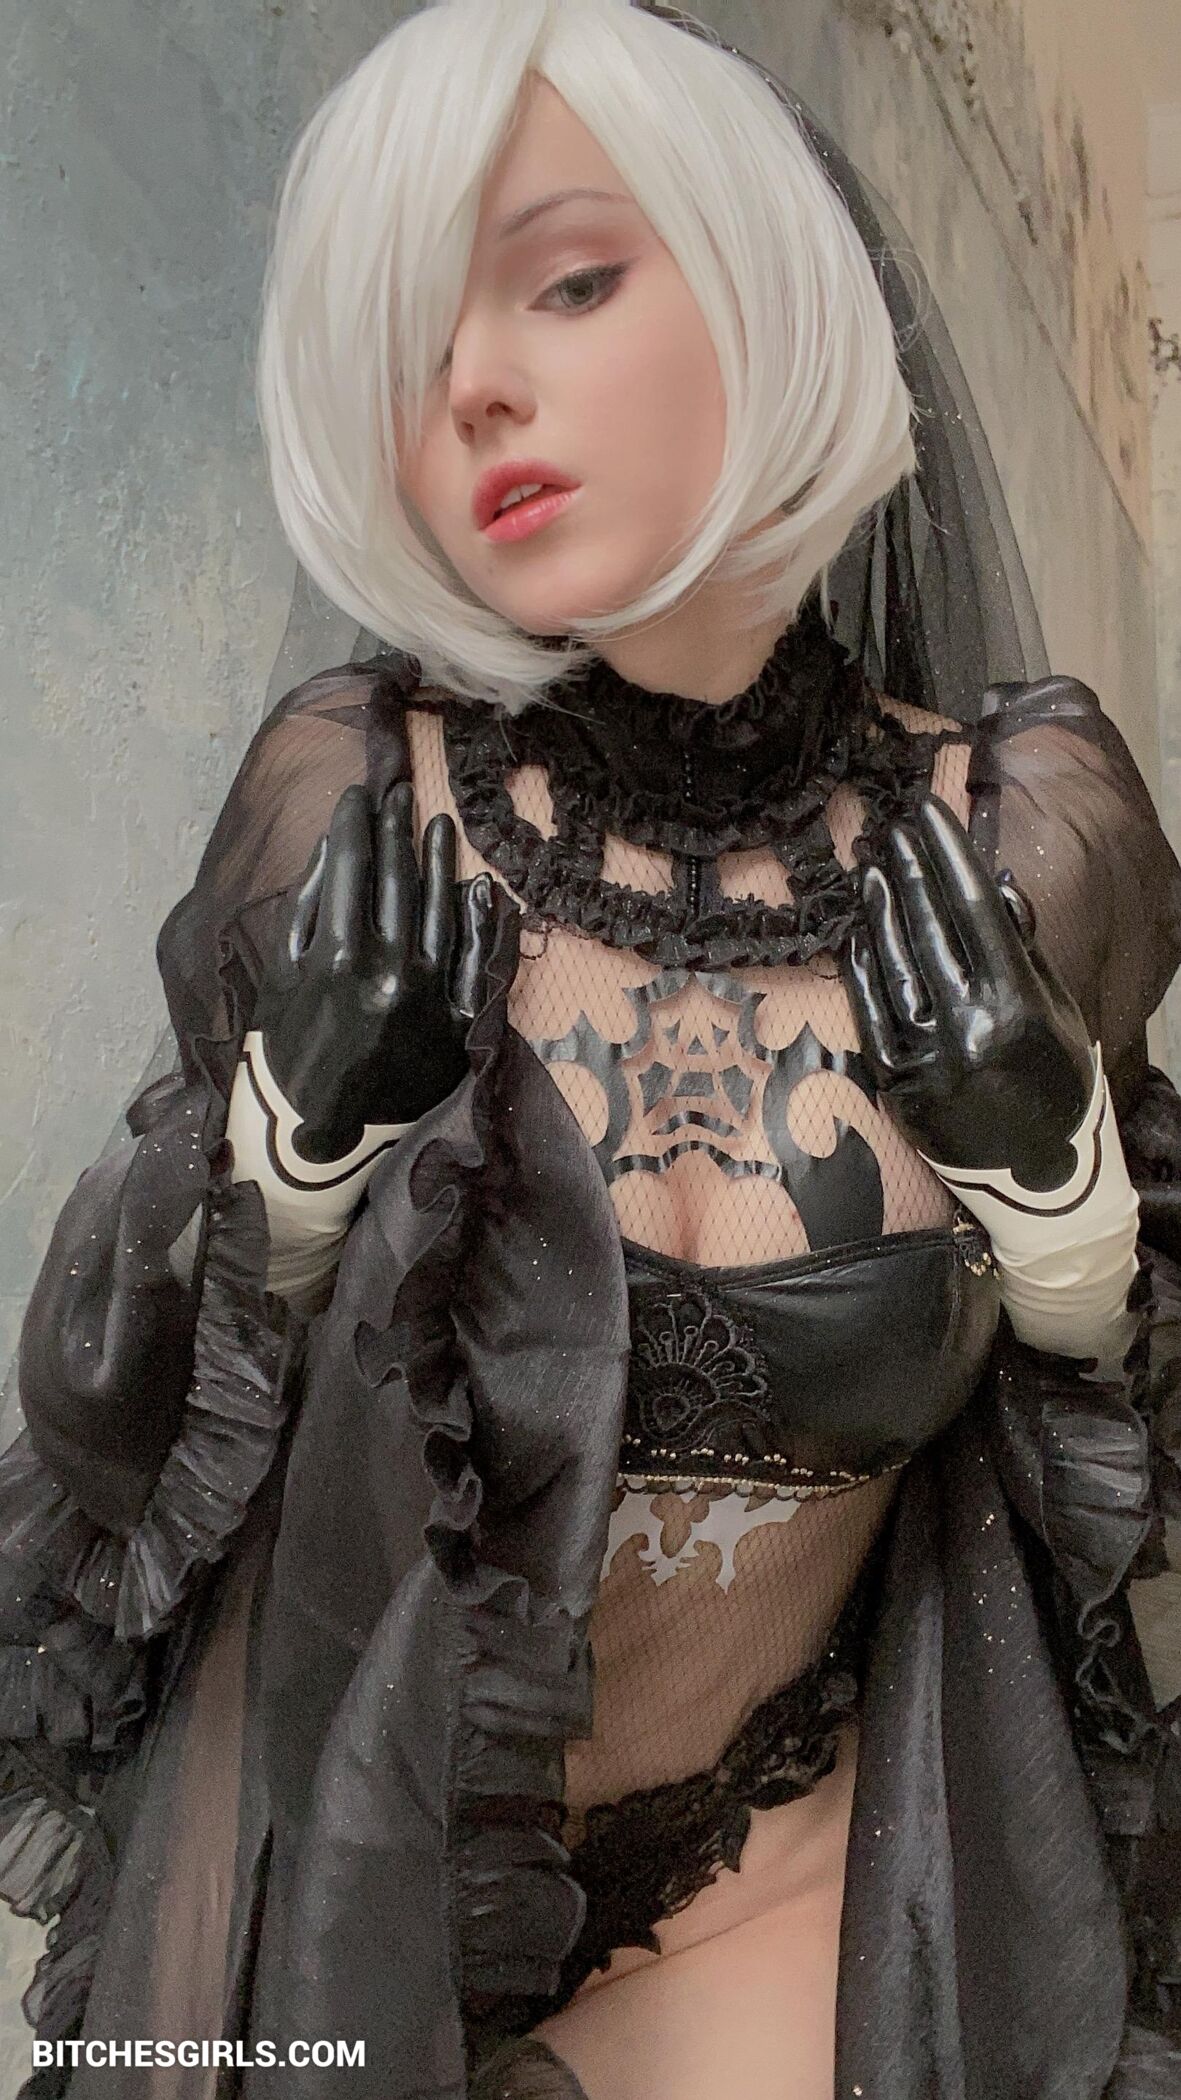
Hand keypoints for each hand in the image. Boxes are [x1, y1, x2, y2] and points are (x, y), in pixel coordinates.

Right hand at [249, 779, 503, 1163]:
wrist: (320, 1145)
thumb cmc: (285, 1059)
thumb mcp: (280, 981)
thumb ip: (306, 913)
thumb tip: (333, 850)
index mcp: (338, 959)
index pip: (352, 869)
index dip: (355, 825)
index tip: (356, 795)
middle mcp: (393, 972)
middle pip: (400, 883)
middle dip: (395, 831)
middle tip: (396, 793)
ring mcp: (433, 998)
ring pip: (443, 912)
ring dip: (439, 861)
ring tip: (436, 823)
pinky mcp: (460, 1026)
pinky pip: (479, 963)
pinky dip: (481, 922)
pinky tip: (478, 886)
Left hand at [842, 795, 1094, 1192]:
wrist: (1039, 1174)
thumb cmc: (1054, 1079)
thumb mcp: (1057, 1010)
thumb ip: (1023, 946)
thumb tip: (995, 882)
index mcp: (1018, 1002)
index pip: (974, 909)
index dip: (948, 855)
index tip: (929, 813)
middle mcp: (970, 1027)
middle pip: (929, 931)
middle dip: (909, 873)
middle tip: (889, 831)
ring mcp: (928, 1058)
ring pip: (893, 968)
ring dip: (878, 914)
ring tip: (867, 871)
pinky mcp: (898, 1085)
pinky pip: (870, 1014)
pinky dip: (861, 971)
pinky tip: (854, 935)